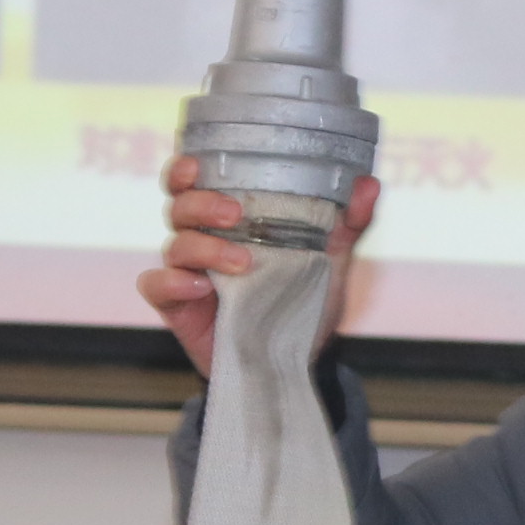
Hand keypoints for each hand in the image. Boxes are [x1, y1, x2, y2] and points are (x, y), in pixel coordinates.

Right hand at [136, 155, 377, 379]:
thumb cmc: (304, 300)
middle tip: (236, 214)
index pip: (193, 183)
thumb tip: (367, 185)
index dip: (186, 169)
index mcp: (229, 220)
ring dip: (205, 247)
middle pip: (179, 207)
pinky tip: (201, 287)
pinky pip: (157, 287)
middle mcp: (202, 240)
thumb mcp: (330, 260)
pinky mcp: (178, 308)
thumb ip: (347, 223)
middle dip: (202, 204)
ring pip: (174, 244)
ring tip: (243, 263)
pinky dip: (172, 282)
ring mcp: (188, 274)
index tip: (200, 165)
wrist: (300, 359)